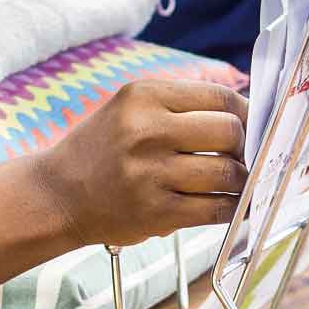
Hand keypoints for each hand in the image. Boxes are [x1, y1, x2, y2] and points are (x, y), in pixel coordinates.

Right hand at [38, 80, 247, 247]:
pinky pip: (215, 210)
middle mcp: (146, 130)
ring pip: (227, 173)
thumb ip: (182, 107)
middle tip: (242, 157)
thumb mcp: (131, 109)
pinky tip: (229, 206)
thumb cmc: (104, 149)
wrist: (58, 193)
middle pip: (229, 132)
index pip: (219, 97)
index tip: (250, 126)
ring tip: (235, 183)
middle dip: (245, 147)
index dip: (246, 113)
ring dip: (240, 181)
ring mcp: (151, 173)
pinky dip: (231, 210)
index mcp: (144, 96)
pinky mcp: (155, 212)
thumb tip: (246, 117)